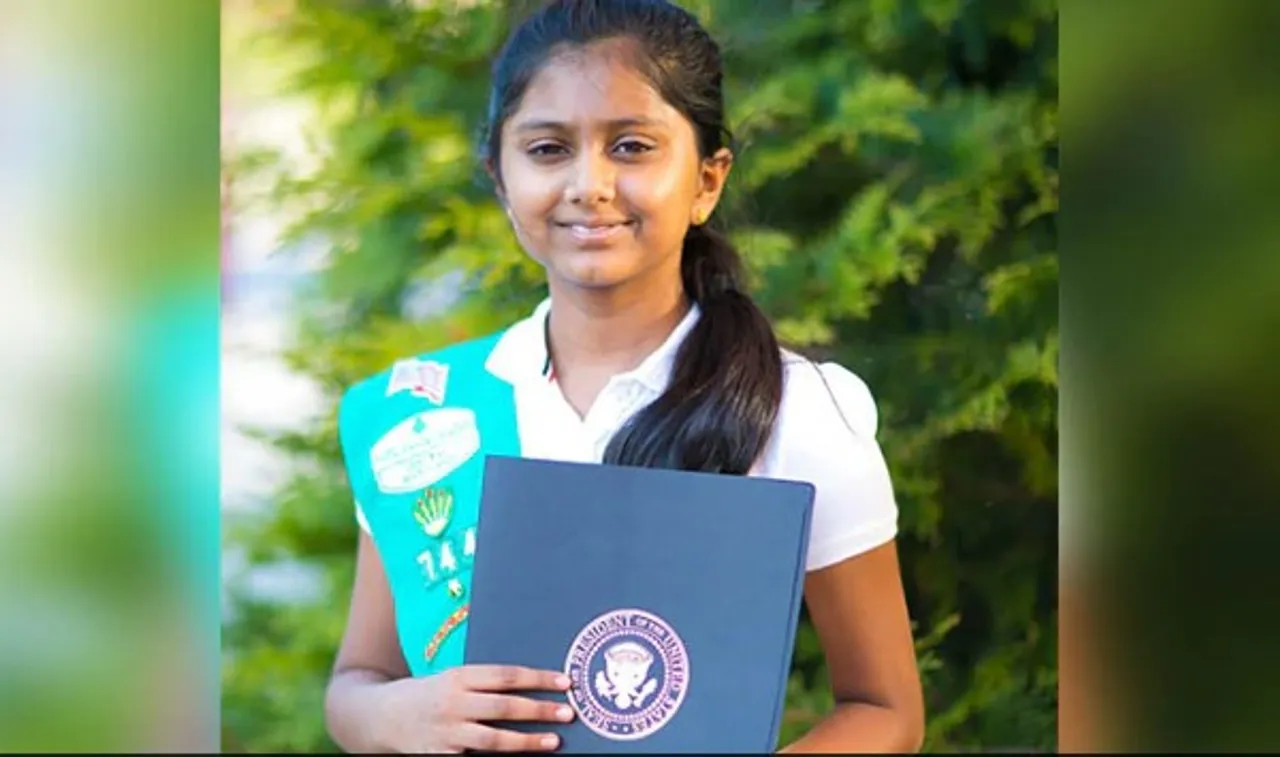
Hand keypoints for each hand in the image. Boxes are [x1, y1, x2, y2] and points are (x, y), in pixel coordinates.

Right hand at [372, 664, 575, 752]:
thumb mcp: (453, 679)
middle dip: (539, 710)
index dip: (538, 678)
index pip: (506, 675)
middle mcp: (452, 702)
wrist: (380, 715)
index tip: (566, 682)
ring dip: (526, 741)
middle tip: (568, 712)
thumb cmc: (430, 694)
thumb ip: (486, 683)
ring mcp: (445, 732)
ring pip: (492, 740)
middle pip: (503, 707)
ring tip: (553, 741)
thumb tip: (534, 686)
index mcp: (458, 676)